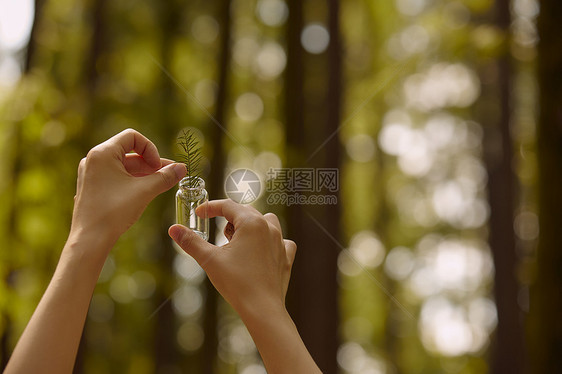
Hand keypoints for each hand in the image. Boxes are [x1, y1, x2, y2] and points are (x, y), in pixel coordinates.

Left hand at [71, 129, 185, 253]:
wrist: (90, 239)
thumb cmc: (114, 212)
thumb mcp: (145, 191)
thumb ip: (165, 177)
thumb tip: (182, 169)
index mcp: (103, 153)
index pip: (132, 137)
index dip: (151, 149)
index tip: (158, 167)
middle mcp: (94, 159)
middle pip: (129, 152)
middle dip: (151, 163)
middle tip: (169, 175)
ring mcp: (91, 173)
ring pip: (123, 166)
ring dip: (144, 172)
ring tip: (162, 184)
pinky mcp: (92, 187)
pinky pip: (116, 176)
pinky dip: (132, 180)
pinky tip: (145, 191)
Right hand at [168, 199, 296, 313]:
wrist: (262, 309)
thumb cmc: (236, 283)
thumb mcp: (209, 260)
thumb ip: (191, 242)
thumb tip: (173, 229)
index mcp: (252, 223)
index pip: (228, 205)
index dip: (211, 207)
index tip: (199, 214)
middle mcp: (269, 227)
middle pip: (246, 212)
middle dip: (229, 219)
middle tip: (217, 236)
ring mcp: (280, 242)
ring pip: (266, 221)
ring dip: (250, 226)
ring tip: (238, 242)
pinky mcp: (286, 257)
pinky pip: (281, 240)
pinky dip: (270, 241)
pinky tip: (262, 250)